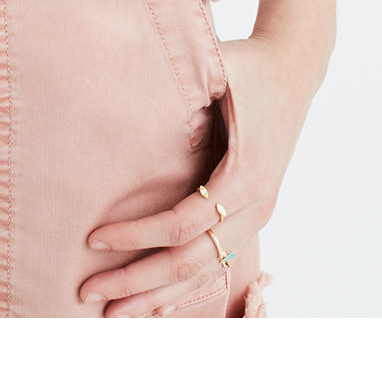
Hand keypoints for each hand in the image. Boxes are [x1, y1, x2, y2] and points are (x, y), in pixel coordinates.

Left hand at [77, 26, 326, 315]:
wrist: (293, 68)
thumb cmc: (248, 66)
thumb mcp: (218, 67)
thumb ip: (185, 83)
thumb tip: (128, 79)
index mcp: (245, 175)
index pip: (182, 223)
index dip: (137, 235)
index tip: (93, 239)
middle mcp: (255, 205)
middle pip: (190, 261)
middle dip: (138, 281)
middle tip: (87, 293)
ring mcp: (257, 215)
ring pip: (205, 272)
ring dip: (158, 296)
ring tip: (114, 314)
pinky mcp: (253, 215)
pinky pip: (218, 262)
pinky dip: (186, 288)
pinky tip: (157, 306)